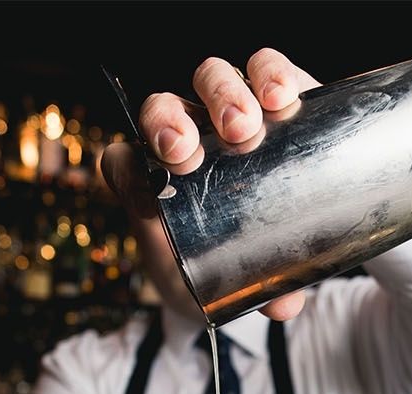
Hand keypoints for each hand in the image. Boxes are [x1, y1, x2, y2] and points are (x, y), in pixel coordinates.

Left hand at [101, 48, 320, 321]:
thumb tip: (287, 305)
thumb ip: (252, 298)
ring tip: (243, 127)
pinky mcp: (273, 101)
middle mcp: (188, 139)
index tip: (147, 204)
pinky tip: (283, 96)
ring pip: (210, 81)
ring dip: (220, 96)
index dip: (127, 174)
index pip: (124, 162)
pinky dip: (271, 74)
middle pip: (162, 110)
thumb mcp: (226, 291)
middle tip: (188, 155)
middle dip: (168, 125)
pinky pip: (266, 70)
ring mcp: (228, 115)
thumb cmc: (226, 267)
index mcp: (158, 184)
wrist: (265, 242)